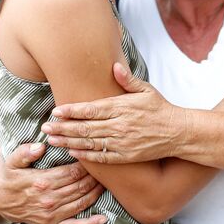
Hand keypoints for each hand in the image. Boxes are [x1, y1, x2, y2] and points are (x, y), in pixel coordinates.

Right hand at [0, 143, 106, 223]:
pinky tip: (103, 218)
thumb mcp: (11, 161)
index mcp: (42, 182)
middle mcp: (49, 200)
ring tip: (104, 182)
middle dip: (94, 177)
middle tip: (102, 168)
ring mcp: (51, 214)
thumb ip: (24, 152)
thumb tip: (39, 146)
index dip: (85, 165)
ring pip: (81, 202)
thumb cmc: (9, 176)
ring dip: (96, 193)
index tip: (92, 157)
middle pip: (80, 186)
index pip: (72, 172)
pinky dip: (90, 223)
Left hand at [44, 63, 186, 163]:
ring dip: (68, 142)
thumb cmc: (160, 108)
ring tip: (52, 140)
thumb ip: (128, 80)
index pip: (91, 109)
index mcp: (122, 107)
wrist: (178, 132)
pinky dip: (85, 155)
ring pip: (89, 143)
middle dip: (63, 128)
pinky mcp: (126, 156)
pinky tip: (72, 152)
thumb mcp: (146, 90)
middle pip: (85, 128)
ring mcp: (122, 142)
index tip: (56, 112)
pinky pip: (101, 156)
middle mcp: (120, 125)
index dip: (72, 111)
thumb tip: (114, 67)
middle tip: (45, 128)